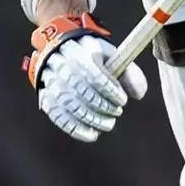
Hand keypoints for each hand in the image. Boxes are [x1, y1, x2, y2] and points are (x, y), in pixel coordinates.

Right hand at [23, 14, 148, 141]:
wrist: (60, 50)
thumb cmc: (91, 56)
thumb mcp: (110, 56)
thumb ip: (128, 72)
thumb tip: (139, 94)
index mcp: (79, 52)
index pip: (94, 74)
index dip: (110, 90)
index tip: (122, 100)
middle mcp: (61, 66)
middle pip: (80, 90)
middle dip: (102, 106)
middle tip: (117, 112)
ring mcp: (51, 82)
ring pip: (69, 105)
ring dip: (91, 119)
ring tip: (108, 124)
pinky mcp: (46, 97)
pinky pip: (58, 116)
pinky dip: (75, 129)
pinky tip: (91, 135)